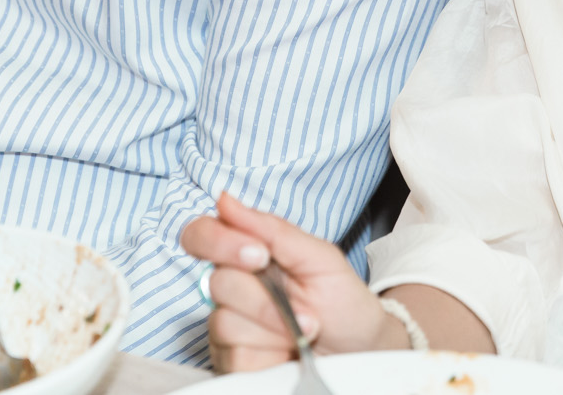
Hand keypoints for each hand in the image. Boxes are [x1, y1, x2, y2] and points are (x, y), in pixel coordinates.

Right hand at [180, 193, 403, 371]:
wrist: (361, 348)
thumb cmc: (342, 299)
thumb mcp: (319, 257)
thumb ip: (272, 229)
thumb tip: (225, 200)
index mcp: (246, 253)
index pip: (201, 236)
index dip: (219, 242)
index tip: (259, 255)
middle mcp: (230, 287)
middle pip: (219, 283)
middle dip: (266, 299)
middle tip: (305, 308)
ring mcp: (228, 326)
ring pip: (226, 323)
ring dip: (276, 329)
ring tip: (305, 331)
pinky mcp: (231, 362)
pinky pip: (235, 357)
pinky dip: (270, 357)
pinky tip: (287, 353)